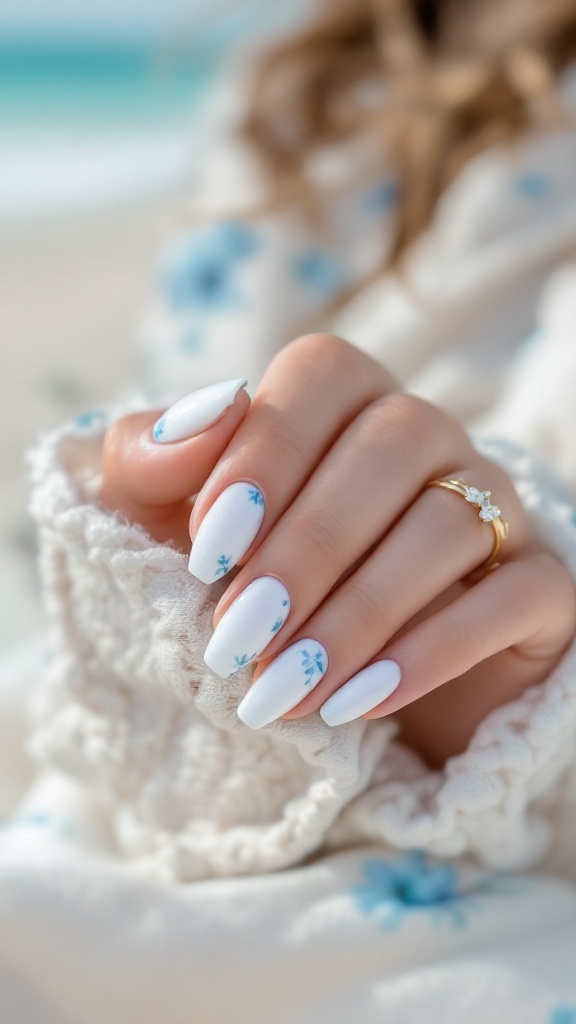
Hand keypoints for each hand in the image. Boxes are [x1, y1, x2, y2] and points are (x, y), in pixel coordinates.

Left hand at [101, 335, 575, 765]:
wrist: (328, 674)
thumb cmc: (239, 580)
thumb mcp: (159, 522)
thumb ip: (150, 456)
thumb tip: (210, 410)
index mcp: (345, 399)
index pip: (323, 375)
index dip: (266, 451)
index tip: (208, 549)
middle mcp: (430, 436)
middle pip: (394, 444)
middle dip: (306, 548)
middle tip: (238, 638)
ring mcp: (494, 506)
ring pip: (450, 523)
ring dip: (358, 612)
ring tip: (285, 689)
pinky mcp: (536, 586)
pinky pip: (515, 596)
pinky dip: (434, 651)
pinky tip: (359, 702)